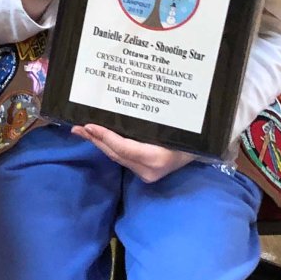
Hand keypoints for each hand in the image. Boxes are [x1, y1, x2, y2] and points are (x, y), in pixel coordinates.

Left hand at [72, 124, 195, 182]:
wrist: (204, 151)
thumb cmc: (190, 133)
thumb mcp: (172, 125)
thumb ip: (148, 122)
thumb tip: (123, 106)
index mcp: (157, 158)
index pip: (123, 148)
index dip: (104, 136)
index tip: (88, 125)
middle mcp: (149, 170)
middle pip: (115, 153)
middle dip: (95, 139)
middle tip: (76, 126)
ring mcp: (146, 173)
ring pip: (116, 156)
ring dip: (98, 142)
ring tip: (81, 130)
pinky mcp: (144, 171)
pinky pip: (122, 157)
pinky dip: (108, 146)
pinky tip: (98, 137)